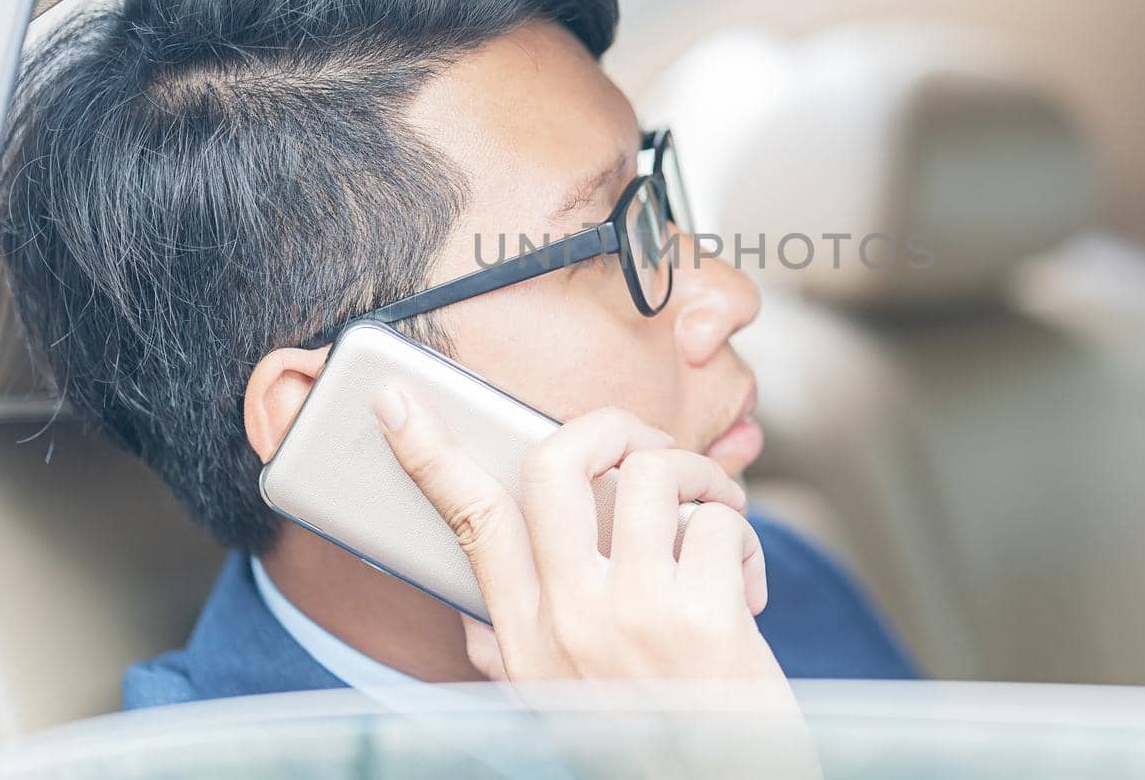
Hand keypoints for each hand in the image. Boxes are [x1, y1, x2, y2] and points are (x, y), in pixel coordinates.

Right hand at [373, 390, 787, 689]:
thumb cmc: (646, 744)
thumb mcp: (552, 705)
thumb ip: (506, 653)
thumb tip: (466, 617)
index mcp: (525, 636)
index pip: (469, 521)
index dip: (430, 454)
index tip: (399, 399)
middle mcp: (569, 619)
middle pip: (556, 463)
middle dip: (609, 425)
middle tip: (645, 446)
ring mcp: (635, 615)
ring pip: (650, 472)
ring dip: (697, 476)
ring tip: (714, 514)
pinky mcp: (704, 616)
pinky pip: (719, 522)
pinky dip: (742, 538)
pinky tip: (746, 585)